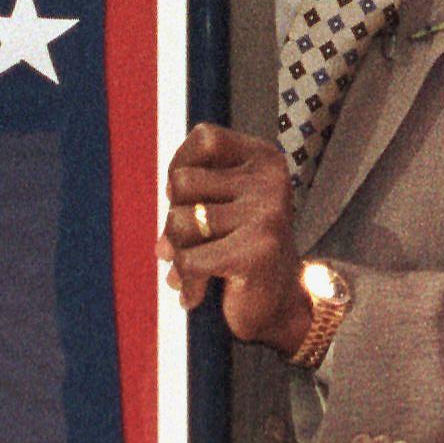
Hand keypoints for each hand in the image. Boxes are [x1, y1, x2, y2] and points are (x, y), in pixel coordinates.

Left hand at [158, 123, 310, 355]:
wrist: (281, 305)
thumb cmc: (243, 249)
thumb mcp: (222, 206)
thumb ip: (191, 195)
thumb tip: (162, 231)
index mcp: (263, 160)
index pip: (205, 137)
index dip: (181, 164)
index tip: (184, 196)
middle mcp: (269, 182)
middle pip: (182, 183)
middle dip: (175, 218)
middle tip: (194, 242)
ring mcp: (266, 215)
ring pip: (179, 222)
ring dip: (178, 252)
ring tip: (197, 269)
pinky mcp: (256, 252)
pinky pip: (189, 260)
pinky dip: (185, 283)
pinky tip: (196, 293)